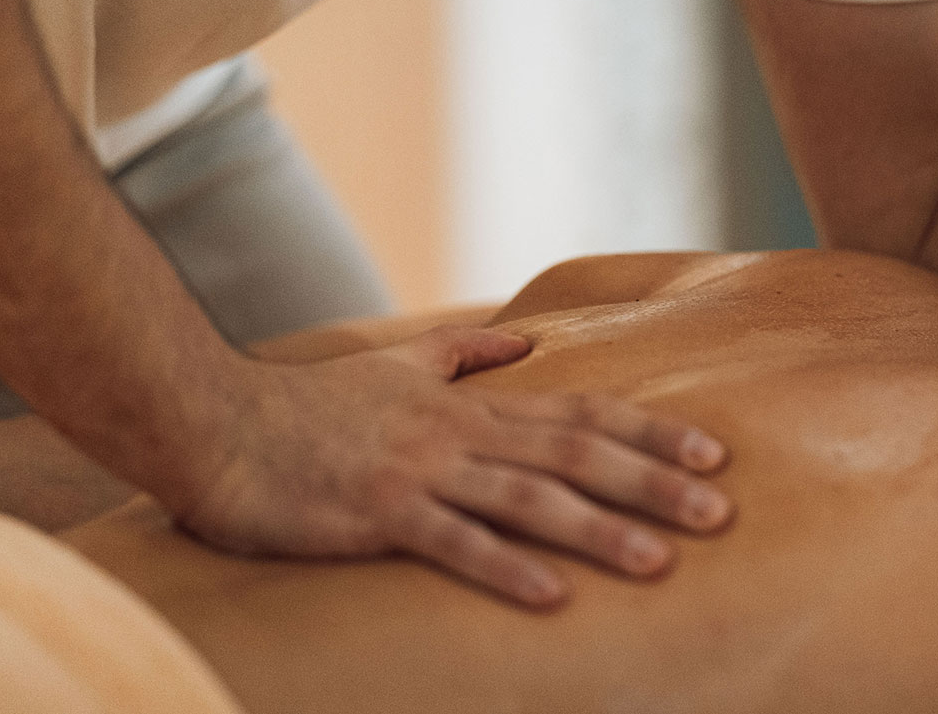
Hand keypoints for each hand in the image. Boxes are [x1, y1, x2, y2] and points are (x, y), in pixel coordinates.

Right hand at [173, 326, 731, 608]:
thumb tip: (523, 339)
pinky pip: (454, 545)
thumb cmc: (307, 405)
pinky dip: (506, 568)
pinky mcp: (379, 515)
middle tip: (721, 510)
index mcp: (472, 406)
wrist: (216, 423)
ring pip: (531, 499)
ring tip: (661, 560)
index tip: (714, 453)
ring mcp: (423, 472)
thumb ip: (465, 353)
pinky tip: (554, 596)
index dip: (652, 432)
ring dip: (600, 530)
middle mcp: (462, 433)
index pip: (584, 412)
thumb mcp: (399, 365)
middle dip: (654, 482)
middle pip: (577, 454)